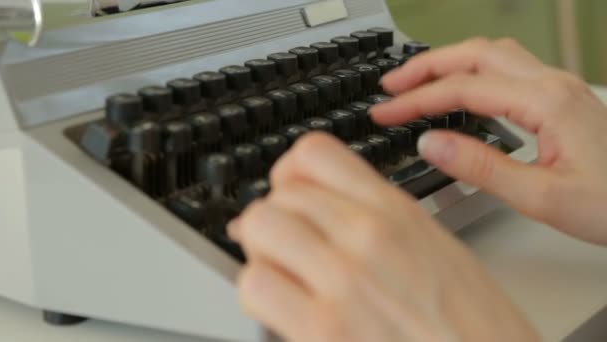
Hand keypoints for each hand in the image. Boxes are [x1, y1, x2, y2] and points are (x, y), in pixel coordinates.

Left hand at [229, 133, 539, 341]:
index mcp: (397, 212)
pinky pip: (256, 285)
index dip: (289, 173)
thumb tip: (320, 213)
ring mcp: (344, 280)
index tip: (290, 195)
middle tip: (286, 245)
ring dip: (261, 252)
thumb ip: (376, 222)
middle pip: (278, 192)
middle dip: (273, 218)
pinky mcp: (323, 329)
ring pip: (258, 228)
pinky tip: (283, 310)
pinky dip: (259, 295)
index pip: (314, 152)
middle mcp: (369, 236)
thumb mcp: (438, 250)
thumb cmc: (477, 328)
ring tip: (282, 277)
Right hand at [373, 37, 606, 244]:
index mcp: (546, 103)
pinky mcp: (561, 99)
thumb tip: (431, 143)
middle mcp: (552, 85)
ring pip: (493, 54)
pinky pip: (508, 68)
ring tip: (417, 80)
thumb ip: (481, 167)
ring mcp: (559, 88)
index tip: (385, 112)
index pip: (464, 90)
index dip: (417, 100)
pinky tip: (463, 90)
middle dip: (426, 66)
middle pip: (476, 55)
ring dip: (450, 62)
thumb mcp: (541, 196)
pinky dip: (472, 71)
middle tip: (391, 85)